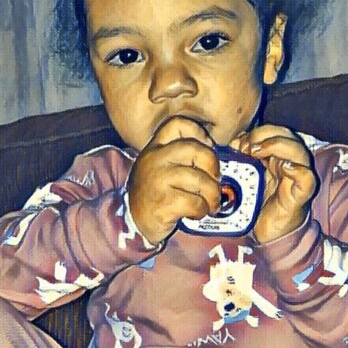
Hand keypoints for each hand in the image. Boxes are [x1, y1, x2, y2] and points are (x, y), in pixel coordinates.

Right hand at [127, 116, 220, 244]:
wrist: (132, 223)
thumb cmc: (153, 195)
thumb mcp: (159, 168)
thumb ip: (180, 158)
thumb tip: (215, 160)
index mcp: (155, 148)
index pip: (177, 124)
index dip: (199, 133)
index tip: (206, 150)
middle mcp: (155, 160)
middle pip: (195, 149)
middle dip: (213, 166)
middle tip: (215, 180)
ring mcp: (157, 180)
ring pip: (199, 179)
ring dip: (212, 195)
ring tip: (210, 203)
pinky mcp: (163, 202)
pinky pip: (195, 202)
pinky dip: (201, 210)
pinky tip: (196, 213)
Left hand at [230, 125, 317, 242]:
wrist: (268, 234)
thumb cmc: (256, 206)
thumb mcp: (242, 180)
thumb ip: (239, 162)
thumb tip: (231, 144)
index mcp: (275, 158)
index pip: (272, 132)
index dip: (256, 133)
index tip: (236, 143)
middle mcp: (289, 163)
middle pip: (287, 135)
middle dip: (264, 135)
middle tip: (245, 147)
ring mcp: (297, 178)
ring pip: (299, 151)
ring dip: (277, 145)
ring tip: (257, 152)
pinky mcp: (302, 194)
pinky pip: (307, 178)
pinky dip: (299, 170)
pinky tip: (286, 167)